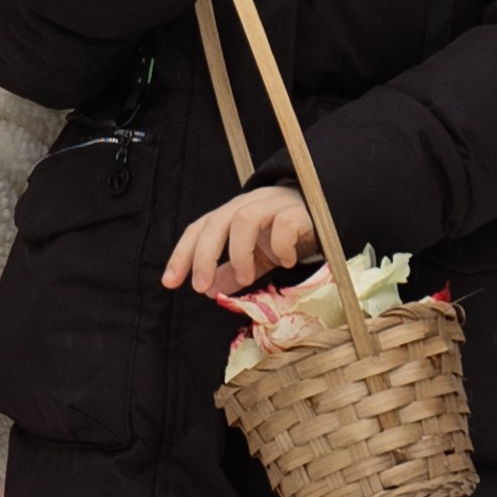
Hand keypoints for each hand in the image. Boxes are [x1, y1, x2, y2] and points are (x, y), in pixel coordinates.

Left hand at [164, 187, 318, 299]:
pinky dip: (281, 246)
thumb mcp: (255, 257)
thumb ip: (231, 271)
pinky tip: (286, 261)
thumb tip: (207, 291)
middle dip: (203, 256)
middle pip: (216, 221)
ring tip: (246, 277)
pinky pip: (284, 224)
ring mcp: (274, 204)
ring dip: (239, 253)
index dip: (182, 254)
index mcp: (232, 214)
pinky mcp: (300, 211)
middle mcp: (249, 204)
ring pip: (245, 218)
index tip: (170, 282)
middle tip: (200, 287)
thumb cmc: (286, 234)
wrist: (326, 215)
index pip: (199, 228)